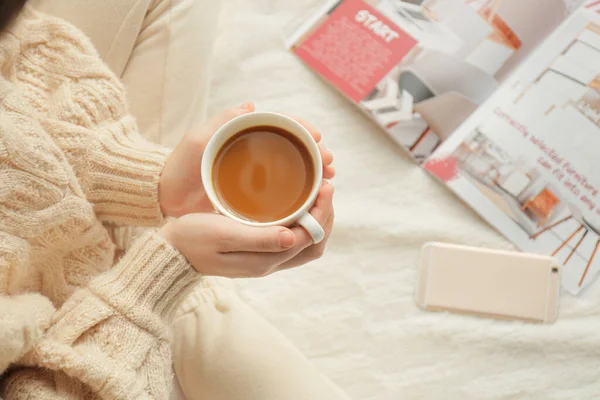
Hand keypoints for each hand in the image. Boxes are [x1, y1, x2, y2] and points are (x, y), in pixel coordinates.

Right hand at [158, 182, 333, 277]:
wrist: (170, 252)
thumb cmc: (192, 238)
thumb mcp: (222, 234)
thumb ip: (258, 239)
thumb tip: (293, 237)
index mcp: (264, 260)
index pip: (309, 238)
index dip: (322, 213)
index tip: (324, 186)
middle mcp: (269, 262)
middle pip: (315, 244)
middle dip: (325, 216)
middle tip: (325, 186)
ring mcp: (265, 258)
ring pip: (306, 243)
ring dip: (316, 219)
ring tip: (316, 192)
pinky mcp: (258, 251)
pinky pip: (292, 238)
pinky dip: (303, 221)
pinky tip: (298, 202)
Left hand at [159, 102, 334, 217]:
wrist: (165, 198)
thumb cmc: (179, 167)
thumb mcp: (197, 140)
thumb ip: (221, 121)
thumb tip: (251, 105)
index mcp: (245, 137)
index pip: (281, 128)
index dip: (302, 130)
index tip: (318, 137)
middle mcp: (255, 157)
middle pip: (294, 152)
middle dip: (316, 155)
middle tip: (330, 163)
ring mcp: (255, 179)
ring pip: (293, 174)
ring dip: (314, 175)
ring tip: (329, 181)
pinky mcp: (254, 201)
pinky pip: (283, 197)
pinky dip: (301, 197)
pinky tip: (313, 201)